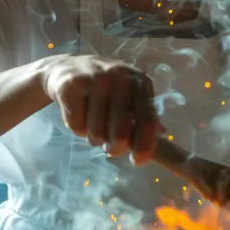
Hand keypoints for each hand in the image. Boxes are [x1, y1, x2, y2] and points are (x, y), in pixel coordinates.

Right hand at [40, 54, 160, 162]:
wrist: (67, 68)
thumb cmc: (105, 89)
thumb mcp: (129, 97)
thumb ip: (144, 116)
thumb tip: (162, 134)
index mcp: (140, 82)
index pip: (147, 120)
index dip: (144, 145)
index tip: (138, 160)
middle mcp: (120, 77)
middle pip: (122, 131)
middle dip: (115, 147)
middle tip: (109, 146)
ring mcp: (95, 78)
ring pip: (97, 132)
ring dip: (94, 137)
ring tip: (92, 124)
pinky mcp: (70, 84)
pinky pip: (76, 125)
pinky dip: (76, 128)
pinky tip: (78, 113)